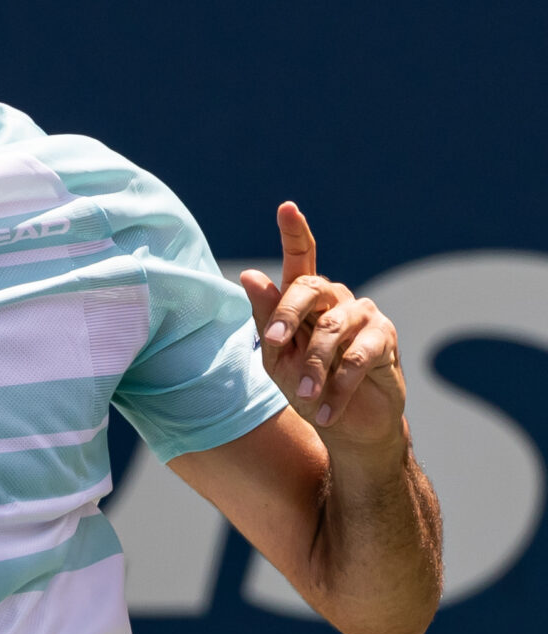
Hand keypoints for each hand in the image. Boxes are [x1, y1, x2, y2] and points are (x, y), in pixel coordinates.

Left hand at [236, 202, 405, 450]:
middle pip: (310, 287)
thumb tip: (249, 275)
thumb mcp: (276, 357)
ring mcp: (364, 315)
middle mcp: (336, 300)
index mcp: (306, 301)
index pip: (300, 259)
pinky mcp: (384, 339)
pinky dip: (338, 386)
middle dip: (287, 314)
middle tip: (272, 344)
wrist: (345, 426)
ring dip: (313, 365)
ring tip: (303, 394)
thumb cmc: (305, 387)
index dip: (295, 232)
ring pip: (332, 328)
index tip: (286, 207)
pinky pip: (357, 356)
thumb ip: (266, 318)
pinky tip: (327, 409)